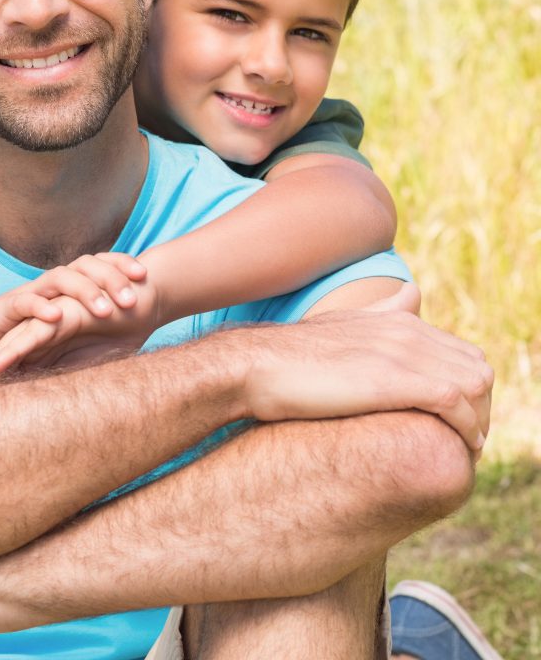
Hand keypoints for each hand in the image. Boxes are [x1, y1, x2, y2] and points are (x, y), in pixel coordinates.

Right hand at [0, 253, 147, 365]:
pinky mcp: (8, 309)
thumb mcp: (73, 327)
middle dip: (111, 279)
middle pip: (86, 266)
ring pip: (60, 279)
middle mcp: (55, 282)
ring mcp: (32, 292)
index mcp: (73, 283)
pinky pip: (26, 302)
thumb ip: (102, 324)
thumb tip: (142, 321)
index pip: (101, 263)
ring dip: (84, 291)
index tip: (146, 278)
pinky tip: (58, 316)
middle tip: (131, 299)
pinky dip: (41, 307)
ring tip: (105, 309)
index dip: (123, 265)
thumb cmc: (34, 334)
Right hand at [240, 301, 492, 451]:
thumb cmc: (294, 357)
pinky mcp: (393, 380)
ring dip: (479, 419)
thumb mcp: (343, 326)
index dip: (469, 388)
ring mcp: (401, 353)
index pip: (462, 353)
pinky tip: (462, 447)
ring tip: (469, 447)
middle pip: (476, 368)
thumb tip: (414, 292)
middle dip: (481, 405)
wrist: (259, 366)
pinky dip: (467, 428)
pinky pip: (454, 403)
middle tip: (469, 437)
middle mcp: (406, 331)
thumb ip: (383, 312)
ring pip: (474, 385)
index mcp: (397, 320)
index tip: (461, 418)